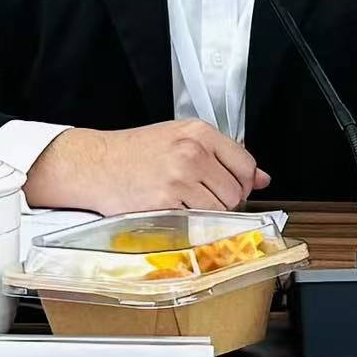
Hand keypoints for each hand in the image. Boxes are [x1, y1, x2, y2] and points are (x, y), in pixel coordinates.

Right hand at [24, 120, 271, 213]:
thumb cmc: (135, 152)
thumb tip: (262, 178)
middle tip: (201, 198)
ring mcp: (179, 178)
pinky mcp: (166, 203)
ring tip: (184, 204)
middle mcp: (192, 152)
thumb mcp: (180, 139)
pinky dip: (189, 224)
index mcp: (199, 132)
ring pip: (220, 210)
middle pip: (236, 192)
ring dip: (208, 215)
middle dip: (225, 201)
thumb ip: (222, 156)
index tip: (233, 188)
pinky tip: (172, 211)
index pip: (246, 164)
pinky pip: (197, 222)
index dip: (243, 182)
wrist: (94, 164)